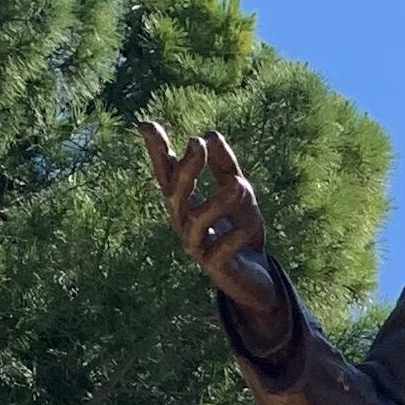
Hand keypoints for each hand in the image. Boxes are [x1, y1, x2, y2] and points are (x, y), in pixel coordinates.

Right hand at [139, 120, 291, 347]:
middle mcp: (184, 224)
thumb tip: (211, 134)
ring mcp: (197, 247)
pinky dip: (236, 237)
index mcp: (187, 204)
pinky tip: (251, 228)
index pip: (167, 175)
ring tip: (240, 184)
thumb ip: (226, 168)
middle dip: (186, 168)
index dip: (156, 152)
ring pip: (197, 221)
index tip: (146, 125)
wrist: (259, 280)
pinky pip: (221, 250)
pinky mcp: (215, 269)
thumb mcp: (240, 196)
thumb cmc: (242, 234)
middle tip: (196, 142)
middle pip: (176, 195)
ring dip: (218, 200)